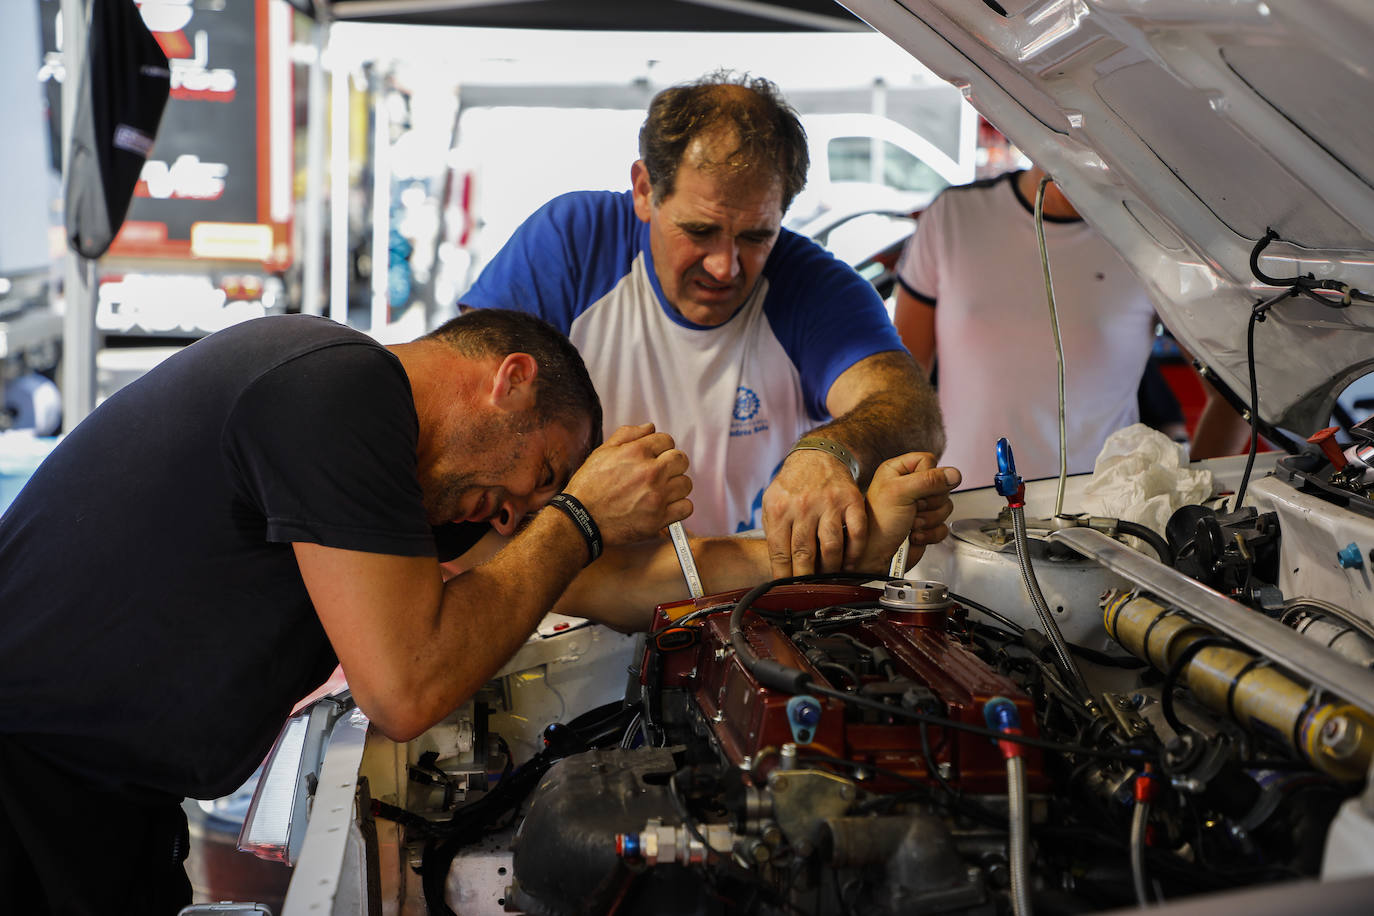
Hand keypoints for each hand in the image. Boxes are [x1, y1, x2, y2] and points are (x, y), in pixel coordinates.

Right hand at [564, 423, 692, 546]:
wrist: (581, 520)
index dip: (661, 448)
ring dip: (675, 486)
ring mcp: (656, 496)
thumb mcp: (602, 452)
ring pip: (685, 483)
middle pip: (681, 460)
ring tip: (660, 490)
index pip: (667, 440)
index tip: (655, 457)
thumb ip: (628, 435)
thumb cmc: (588, 487)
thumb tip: (650, 427)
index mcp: (637, 452)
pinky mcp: (659, 518)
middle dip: (672, 464)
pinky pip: (686, 507)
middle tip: (660, 473)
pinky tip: (665, 506)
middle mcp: (650, 472)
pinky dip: (679, 507)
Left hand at [762, 447, 866, 577]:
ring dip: (830, 569)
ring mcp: (829, 503)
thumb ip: (772, 530)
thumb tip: (776, 566)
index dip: (783, 575)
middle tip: (808, 590)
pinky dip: (854, 554)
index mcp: (780, 508)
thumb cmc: (794, 484)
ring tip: (828, 578)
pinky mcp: (852, 501)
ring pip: (831, 547)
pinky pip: (856, 534)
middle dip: (806, 578)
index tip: (787, 589)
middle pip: (804, 553)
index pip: (780, 552)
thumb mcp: (772, 501)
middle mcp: (804, 505)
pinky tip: (850, 564)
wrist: (819, 455)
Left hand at [857, 453, 960, 571]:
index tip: (915, 489)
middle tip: (912, 508)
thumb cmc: (877, 523)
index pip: (929, 461)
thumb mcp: (900, 492)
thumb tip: (953, 474)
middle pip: (941, 485)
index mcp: (898, 471)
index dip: (928, 476)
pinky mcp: (927, 525)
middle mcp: (910, 486)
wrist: (875, 555)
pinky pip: (943, 525)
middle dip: (928, 502)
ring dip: (928, 519)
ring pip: (945, 506)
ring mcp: (919, 507)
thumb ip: (929, 480)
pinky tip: (914, 534)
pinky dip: (931, 533)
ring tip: (911, 522)